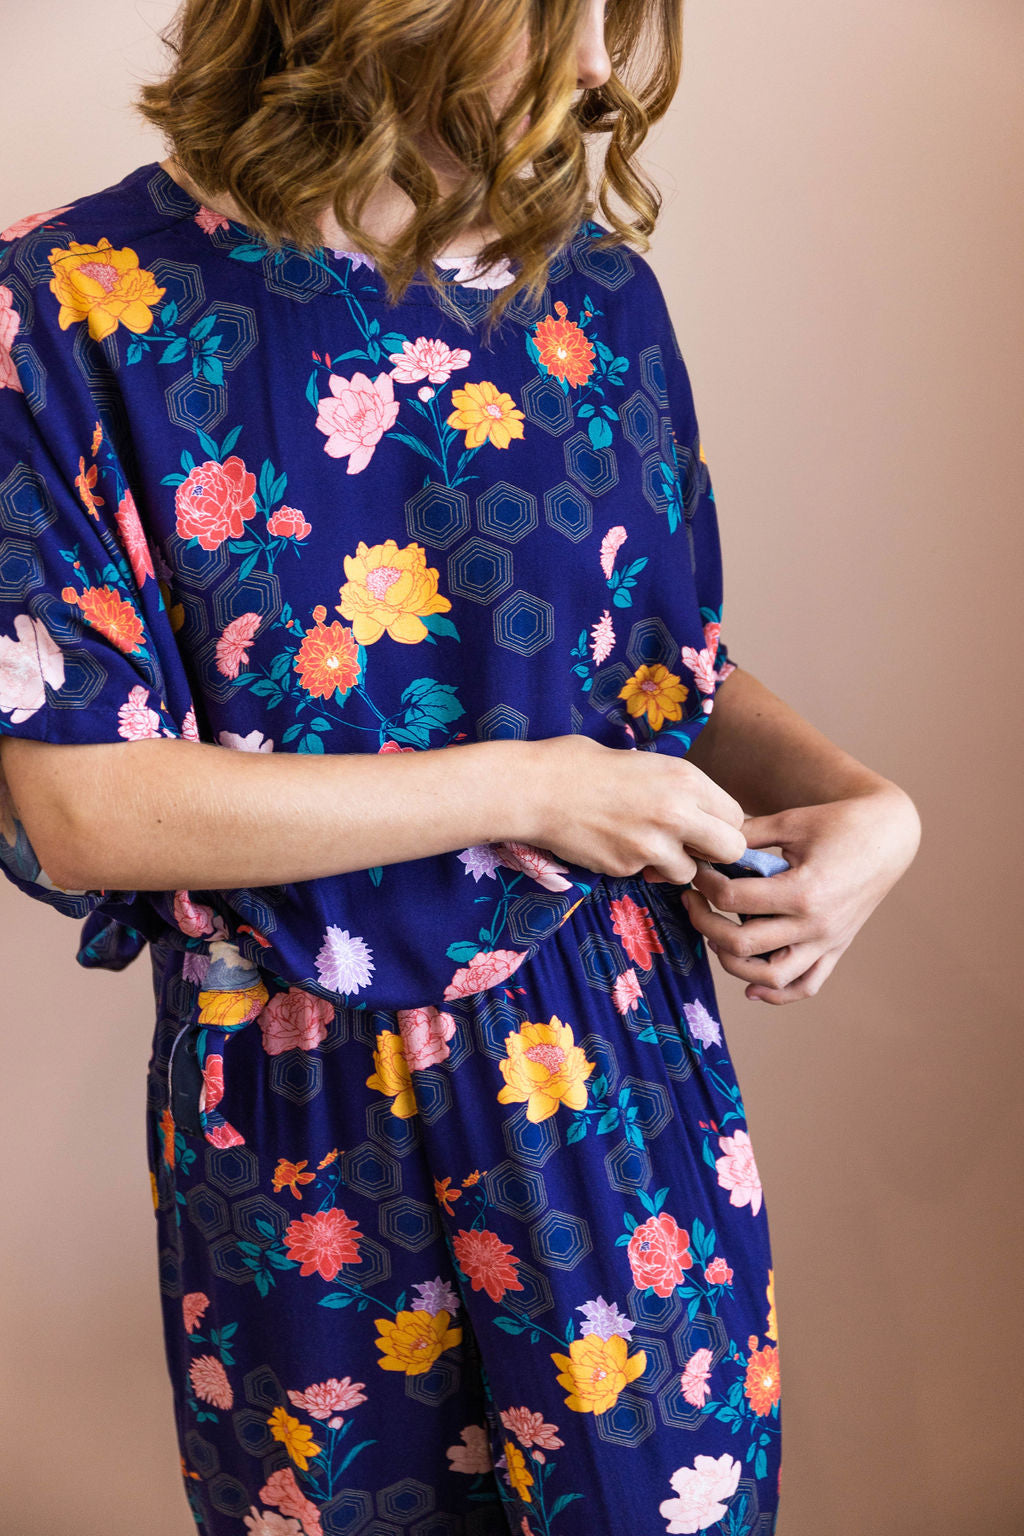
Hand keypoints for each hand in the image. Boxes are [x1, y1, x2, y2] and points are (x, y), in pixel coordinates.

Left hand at [681, 784, 920, 1004]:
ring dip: (733, 964)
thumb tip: (705, 842)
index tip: (696, 870)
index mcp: (804, 890)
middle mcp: (816, 924)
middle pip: (742, 943)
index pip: (733, 899)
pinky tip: (751, 985)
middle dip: (705, 923)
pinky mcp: (836, 948)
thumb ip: (747, 834)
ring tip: (715, 938)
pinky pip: (806, 985)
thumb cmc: (840, 822)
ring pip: (771, 976)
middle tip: (691, 902)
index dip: (704, 884)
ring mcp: (828, 941)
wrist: (890, 836)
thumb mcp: (790, 820)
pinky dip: (777, 992)